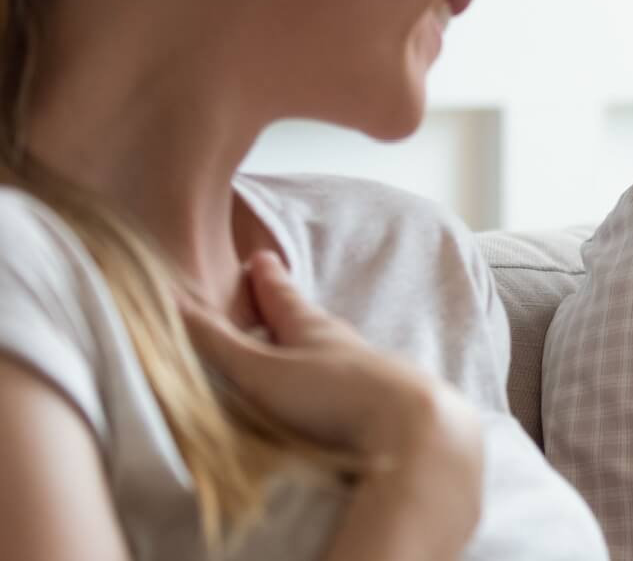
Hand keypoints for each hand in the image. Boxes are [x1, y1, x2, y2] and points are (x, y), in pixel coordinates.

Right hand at [181, 252, 482, 471]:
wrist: (413, 430)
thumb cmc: (333, 394)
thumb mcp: (262, 369)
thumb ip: (216, 343)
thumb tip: (166, 299)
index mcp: (312, 328)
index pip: (283, 296)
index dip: (268, 279)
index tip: (261, 257)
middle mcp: (342, 345)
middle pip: (309, 321)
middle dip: (289, 307)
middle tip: (278, 288)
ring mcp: (366, 375)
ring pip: (332, 353)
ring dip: (312, 346)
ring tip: (300, 343)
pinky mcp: (379, 409)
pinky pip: (348, 388)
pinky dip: (332, 382)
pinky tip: (331, 396)